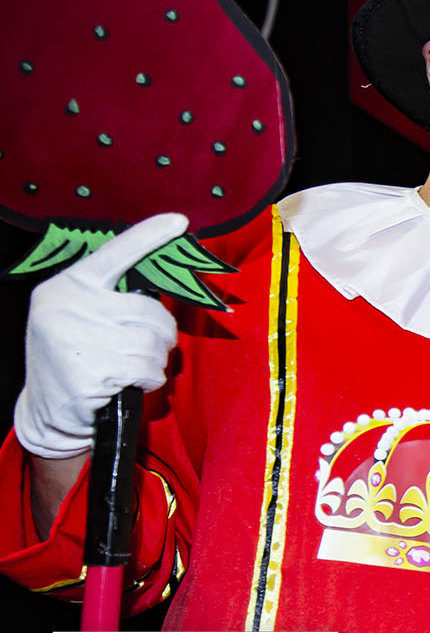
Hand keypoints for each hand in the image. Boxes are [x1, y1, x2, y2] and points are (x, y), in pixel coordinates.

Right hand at [13, 214, 186, 458]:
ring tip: (132, 368)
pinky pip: (148, 370)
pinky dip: (149, 380)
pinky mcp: (91, 373)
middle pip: (150, 311)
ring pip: (152, 343)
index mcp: (67, 286)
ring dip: (155, 361)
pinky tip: (127, 384)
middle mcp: (67, 307)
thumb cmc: (75, 357)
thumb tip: (160, 289)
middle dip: (161, 334)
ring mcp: (76, 340)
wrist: (47, 412)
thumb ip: (111, 298)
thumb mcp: (79, 317)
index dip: (148, 236)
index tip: (178, 221)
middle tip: (148, 348)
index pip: (114, 254)